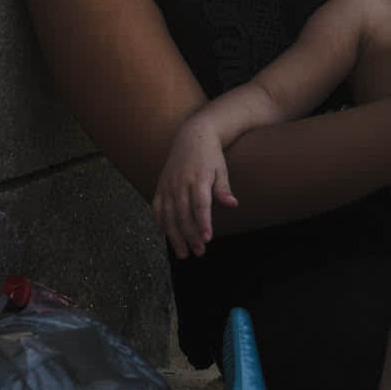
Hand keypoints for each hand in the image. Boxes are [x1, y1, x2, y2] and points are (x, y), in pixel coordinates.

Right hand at [151, 126, 238, 258]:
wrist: (192, 136)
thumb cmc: (210, 155)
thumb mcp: (221, 169)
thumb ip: (224, 188)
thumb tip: (233, 204)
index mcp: (198, 179)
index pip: (200, 205)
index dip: (202, 223)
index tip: (207, 239)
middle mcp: (180, 183)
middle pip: (183, 215)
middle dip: (190, 236)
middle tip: (198, 252)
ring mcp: (168, 185)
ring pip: (168, 215)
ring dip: (175, 236)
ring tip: (183, 253)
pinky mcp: (160, 186)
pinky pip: (157, 208)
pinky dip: (160, 223)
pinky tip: (166, 236)